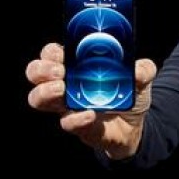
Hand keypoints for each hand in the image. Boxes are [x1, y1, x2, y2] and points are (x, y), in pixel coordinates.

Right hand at [25, 42, 156, 157]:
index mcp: (76, 66)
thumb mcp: (141, 77)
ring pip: (38, 99)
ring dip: (45, 92)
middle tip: (59, 72)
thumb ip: (143, 69)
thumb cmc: (128, 94)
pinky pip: (67, 122)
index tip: (61, 54)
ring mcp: (66, 106)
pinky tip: (89, 114)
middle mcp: (65, 84)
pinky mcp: (76, 125)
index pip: (51, 54)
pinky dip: (75, 119)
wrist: (136, 125)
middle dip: (41, 70)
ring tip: (61, 90)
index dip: (51, 53)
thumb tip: (138, 69)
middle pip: (35, 73)